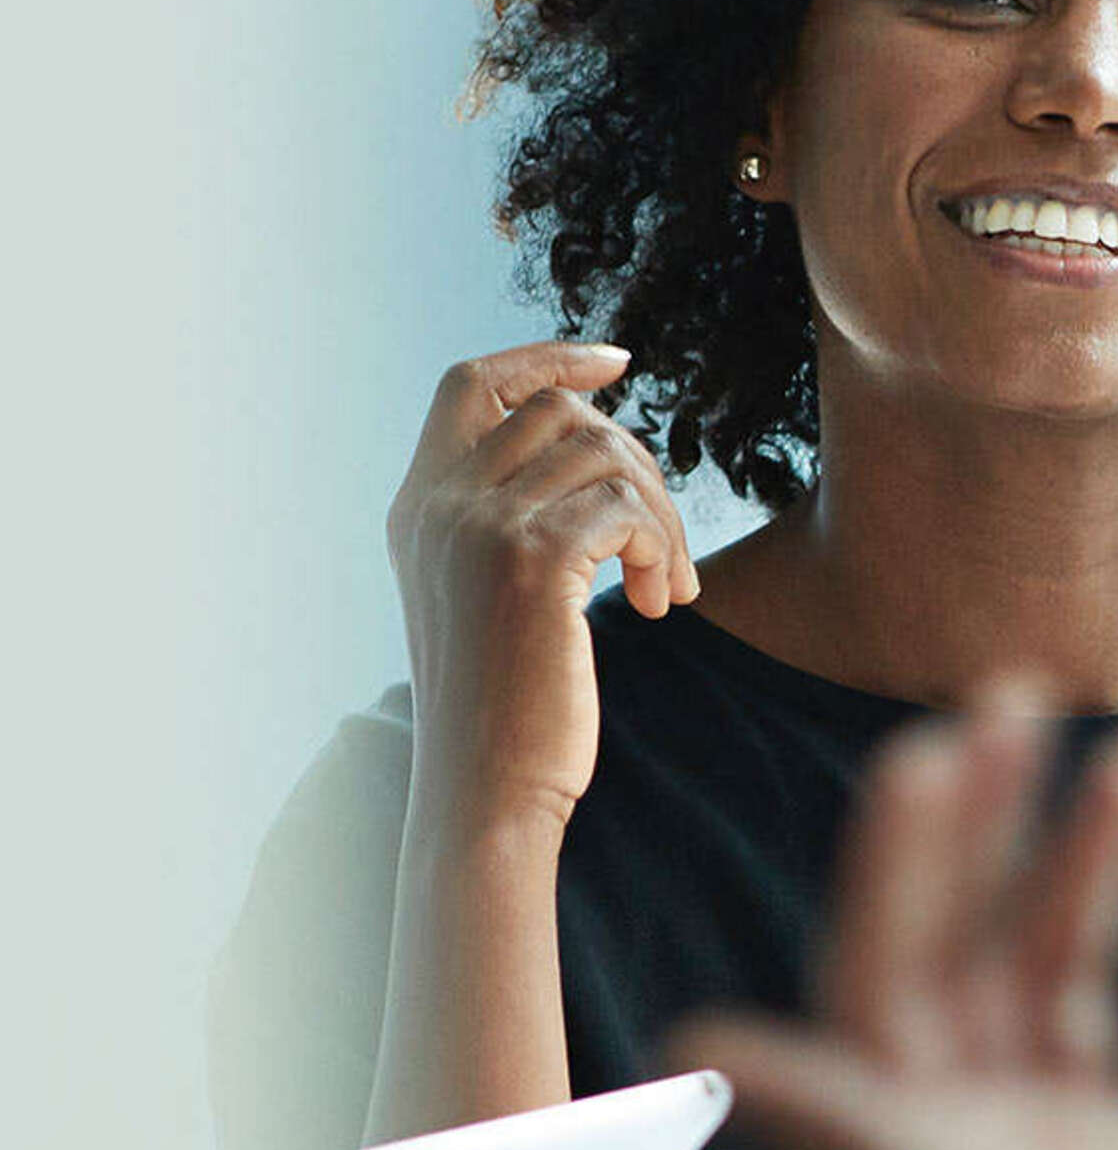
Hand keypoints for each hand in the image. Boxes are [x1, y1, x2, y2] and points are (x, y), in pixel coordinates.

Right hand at [385, 340, 697, 826]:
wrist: (487, 792)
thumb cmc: (505, 703)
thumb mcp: (489, 590)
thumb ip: (513, 512)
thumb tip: (595, 438)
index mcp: (416, 504)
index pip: (473, 382)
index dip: (547, 357)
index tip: (616, 362)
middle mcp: (437, 502)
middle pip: (562, 412)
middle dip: (634, 462)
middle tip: (664, 544)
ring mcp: (480, 524)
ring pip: (606, 454)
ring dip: (660, 516)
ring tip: (667, 585)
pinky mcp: (533, 558)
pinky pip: (627, 507)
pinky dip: (662, 547)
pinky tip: (658, 604)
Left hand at [671, 688, 1117, 1149]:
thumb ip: (849, 1123)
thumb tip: (697, 1040)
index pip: (883, 976)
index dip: (894, 863)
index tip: (925, 748)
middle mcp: (1000, 1142)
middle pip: (976, 952)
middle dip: (994, 826)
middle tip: (1016, 696)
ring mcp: (1101, 1149)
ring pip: (1082, 970)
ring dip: (1108, 860)